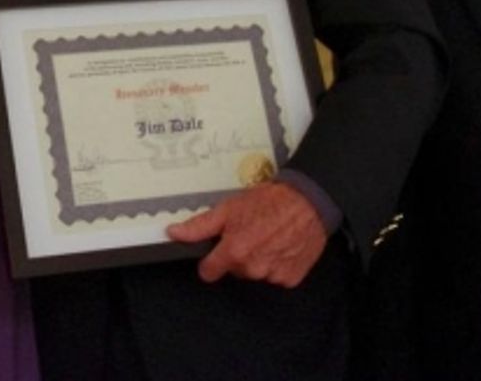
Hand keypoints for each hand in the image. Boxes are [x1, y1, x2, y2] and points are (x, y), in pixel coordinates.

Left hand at [165, 181, 327, 286]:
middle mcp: (253, 269)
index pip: (208, 272)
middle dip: (238, 255)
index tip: (218, 250)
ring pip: (255, 273)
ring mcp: (273, 275)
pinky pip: (276, 276)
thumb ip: (199, 226)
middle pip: (234, 270)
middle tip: (250, 233)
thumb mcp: (228, 208)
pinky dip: (278, 264)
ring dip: (259, 260)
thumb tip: (173, 233)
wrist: (308, 201)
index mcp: (234, 252)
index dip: (210, 260)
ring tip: (269, 237)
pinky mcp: (291, 278)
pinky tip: (283, 246)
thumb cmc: (268, 201)